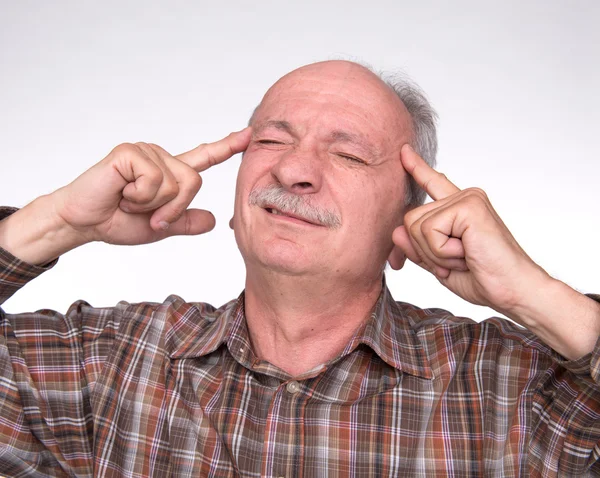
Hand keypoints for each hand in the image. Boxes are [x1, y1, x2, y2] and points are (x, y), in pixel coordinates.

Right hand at [52, 128, 251, 246]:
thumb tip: (214, 221)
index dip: (227, 147)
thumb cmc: (116, 221)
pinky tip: (121, 194)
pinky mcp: (130, 152)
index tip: (249, 134)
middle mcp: (160, 157)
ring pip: (175, 183)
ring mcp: (145, 151)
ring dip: (152, 204)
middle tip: (146, 214)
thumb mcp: (160, 227)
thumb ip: (186, 222)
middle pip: (193, 182)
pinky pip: (154, 180)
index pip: (204, 157)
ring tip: (128, 201)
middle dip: (172, 208)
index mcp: (169, 173)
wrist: (84, 223)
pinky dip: (139, 196)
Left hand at [389, 144, 550, 316]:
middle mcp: (464, 197)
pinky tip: (467, 254)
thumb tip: (397, 230)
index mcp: (459, 209)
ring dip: (435, 254)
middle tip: (459, 261)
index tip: (404, 151)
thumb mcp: (439, 265)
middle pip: (410, 220)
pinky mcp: (469, 206)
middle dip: (425, 251)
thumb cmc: (484, 279)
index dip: (416, 168)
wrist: (514, 291)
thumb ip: (417, 248)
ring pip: (416, 227)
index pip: (433, 183)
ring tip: (465, 258)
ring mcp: (467, 198)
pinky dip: (442, 253)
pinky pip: (429, 231)